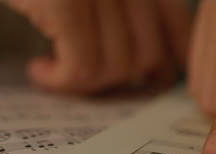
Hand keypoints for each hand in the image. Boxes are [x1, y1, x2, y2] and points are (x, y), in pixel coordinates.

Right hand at [6, 0, 190, 92]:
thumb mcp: (91, 1)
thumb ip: (132, 20)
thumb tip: (162, 69)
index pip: (175, 22)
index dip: (173, 57)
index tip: (158, 78)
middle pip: (148, 54)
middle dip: (120, 78)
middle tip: (88, 75)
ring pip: (119, 66)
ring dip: (86, 83)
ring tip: (58, 69)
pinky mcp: (65, 2)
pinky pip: (84, 67)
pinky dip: (63, 82)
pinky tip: (39, 70)